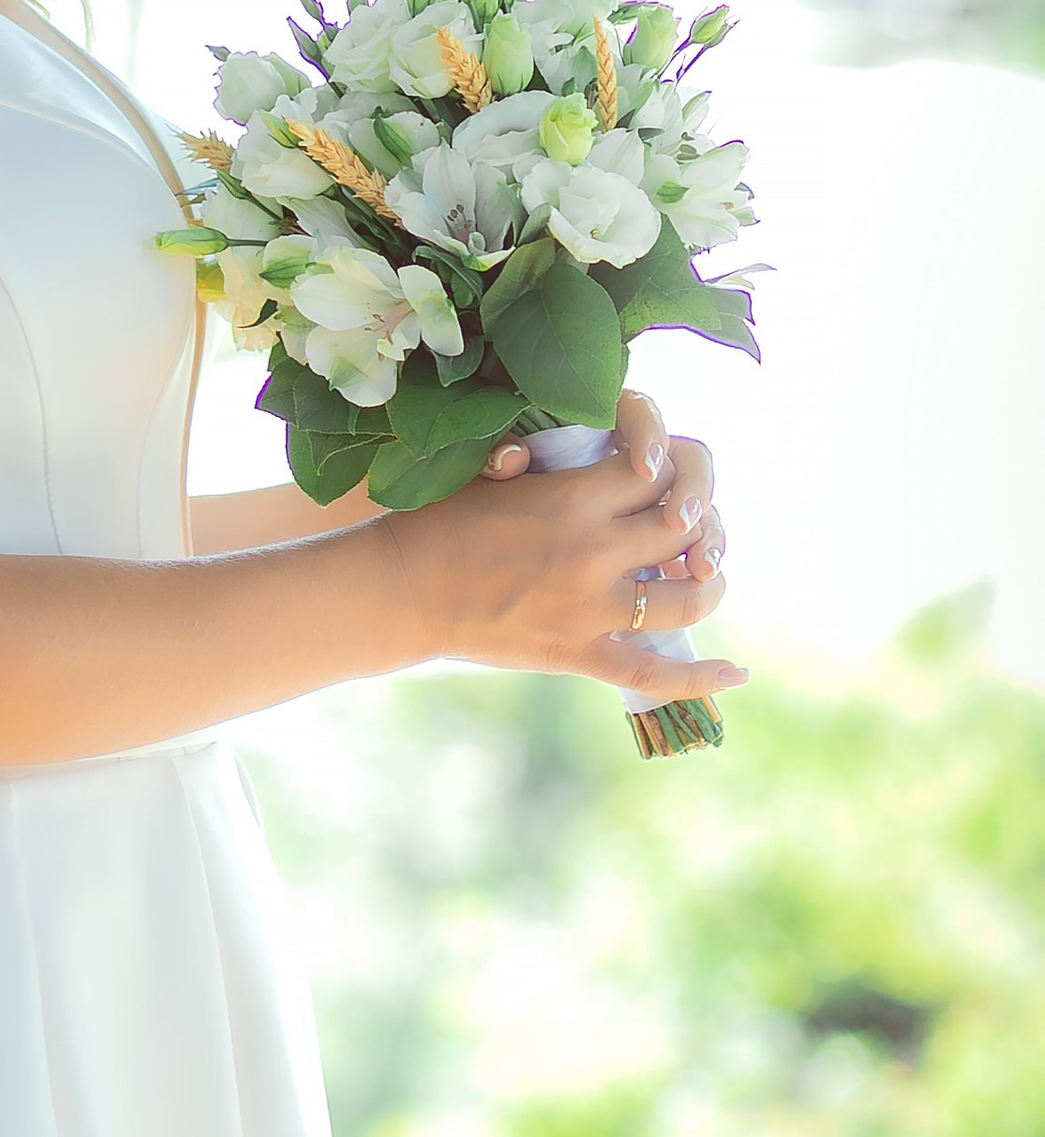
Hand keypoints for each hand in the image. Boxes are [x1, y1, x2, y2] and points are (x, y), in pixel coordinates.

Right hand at [380, 390, 744, 703]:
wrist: (402, 589)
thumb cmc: (437, 524)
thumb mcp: (490, 476)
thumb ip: (544, 466)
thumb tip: (582, 458)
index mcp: (571, 498)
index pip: (654, 471)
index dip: (670, 468)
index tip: (664, 473)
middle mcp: (594, 549)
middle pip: (682, 528)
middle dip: (698, 524)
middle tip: (692, 527)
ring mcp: (592, 607)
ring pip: (688, 597)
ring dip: (711, 585)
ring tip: (709, 579)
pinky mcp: (581, 652)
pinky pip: (657, 672)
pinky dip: (703, 678)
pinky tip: (736, 674)